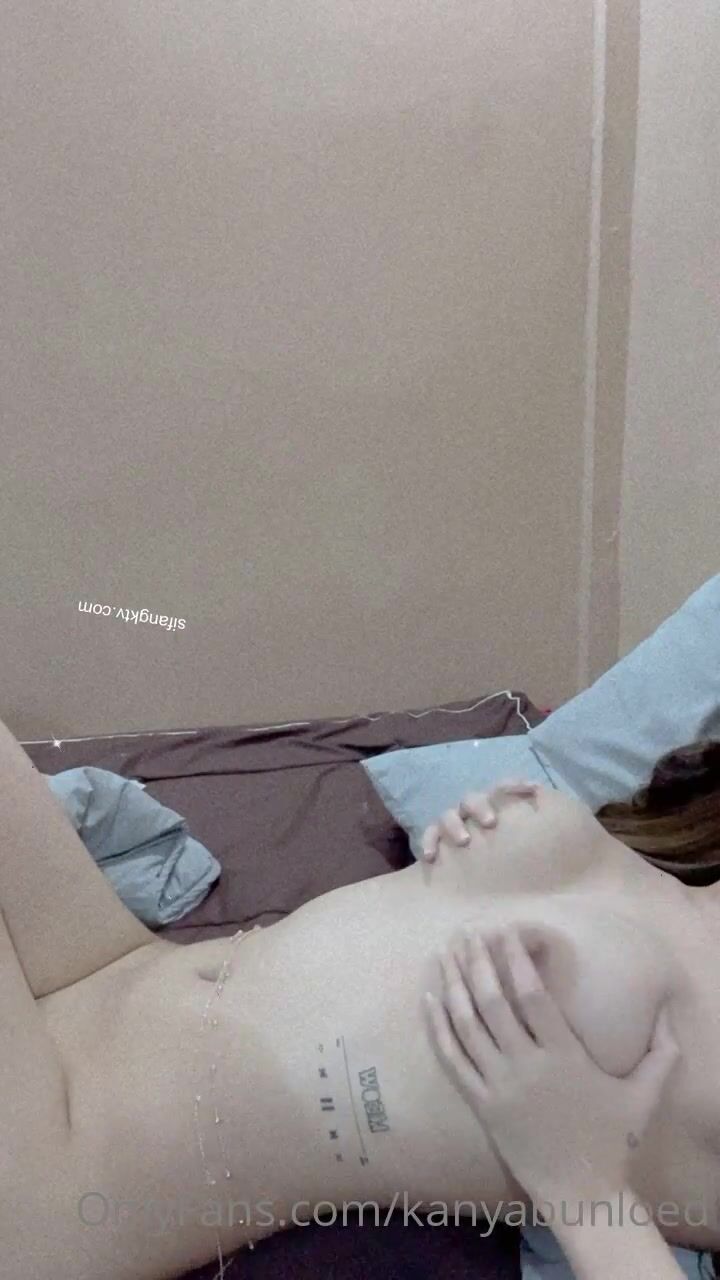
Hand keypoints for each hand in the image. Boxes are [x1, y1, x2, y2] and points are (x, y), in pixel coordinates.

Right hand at [420, 780, 539, 860]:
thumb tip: (549, 801)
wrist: (476, 877)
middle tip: (491, 822)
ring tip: (464, 841)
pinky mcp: (438, 840)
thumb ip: (542, 817)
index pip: (502, 788)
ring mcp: (453, 824)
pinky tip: (430, 856)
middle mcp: (472, 811)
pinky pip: (429, 836)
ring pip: (448, 815)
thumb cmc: (513, 849)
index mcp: (493, 805)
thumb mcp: (531, 832)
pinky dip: (428, 843)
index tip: (533, 789)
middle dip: (480, 807)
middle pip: (471, 799)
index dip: (515, 784)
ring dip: (454, 825)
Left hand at [425, 926, 679, 1204]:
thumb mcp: (645, 1095)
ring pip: (467, 1025)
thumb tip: (670, 1015)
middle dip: (478, 961)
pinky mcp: (481, 1106)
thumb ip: (661, 1053)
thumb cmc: (614, 1143)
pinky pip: (452, 1060)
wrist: (582, 1195)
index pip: (533, 995)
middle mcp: (527, 1067)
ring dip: (454, 985)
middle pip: (493, 1002)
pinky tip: (429, 1000)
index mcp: (564, 1056)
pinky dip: (437, 1027)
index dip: (516, 958)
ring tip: (445, 953)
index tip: (504, 930)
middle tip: (467, 931)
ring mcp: (500, 1087)